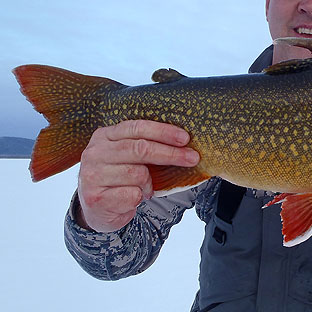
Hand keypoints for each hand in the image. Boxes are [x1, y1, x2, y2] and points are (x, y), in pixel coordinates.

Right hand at [75, 120, 198, 231]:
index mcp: (104, 136)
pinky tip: (132, 198)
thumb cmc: (119, 178)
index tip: (185, 138)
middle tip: (192, 158)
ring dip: (150, 184)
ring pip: (139, 174)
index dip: (163, 132)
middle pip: (141, 149)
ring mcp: (92, 176)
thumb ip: (145, 145)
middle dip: (171, 153)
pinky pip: (133, 195)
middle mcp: (94, 153)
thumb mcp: (127, 156)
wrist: (97, 210)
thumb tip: (183, 142)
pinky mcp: (95, 198)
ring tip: (145, 188)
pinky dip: (140, 197)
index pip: (137, 128)